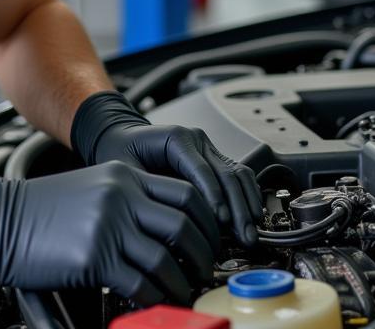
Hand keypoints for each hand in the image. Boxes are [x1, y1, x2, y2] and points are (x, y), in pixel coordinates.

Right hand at [0, 161, 219, 305]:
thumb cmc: (39, 210)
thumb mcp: (91, 189)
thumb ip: (127, 202)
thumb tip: (163, 234)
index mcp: (124, 175)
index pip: (185, 192)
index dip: (206, 220)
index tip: (210, 240)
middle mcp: (122, 194)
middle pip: (185, 222)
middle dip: (203, 253)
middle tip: (205, 270)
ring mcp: (109, 223)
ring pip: (167, 256)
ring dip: (181, 281)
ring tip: (183, 292)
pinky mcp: (95, 255)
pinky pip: (140, 281)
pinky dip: (154, 296)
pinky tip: (152, 302)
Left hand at [71, 91, 262, 246]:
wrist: (122, 139)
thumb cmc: (122, 153)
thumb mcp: (124, 170)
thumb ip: (144, 191)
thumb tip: (165, 226)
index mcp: (175, 138)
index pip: (200, 168)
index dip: (213, 196)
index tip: (220, 221)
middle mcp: (197, 140)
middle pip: (225, 173)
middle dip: (236, 207)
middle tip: (242, 236)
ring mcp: (209, 149)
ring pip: (237, 174)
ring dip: (247, 205)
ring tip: (250, 233)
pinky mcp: (214, 161)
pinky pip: (238, 176)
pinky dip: (249, 196)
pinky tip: (252, 219)